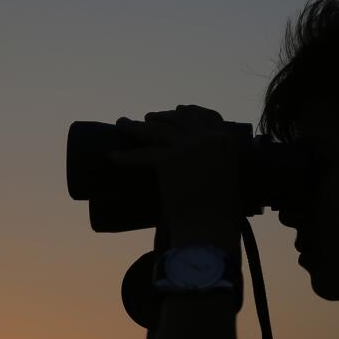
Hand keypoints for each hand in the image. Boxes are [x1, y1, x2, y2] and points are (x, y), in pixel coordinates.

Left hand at [111, 105, 242, 247]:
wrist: (211, 229)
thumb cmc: (220, 212)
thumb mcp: (225, 175)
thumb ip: (213, 159)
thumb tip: (194, 157)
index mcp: (226, 139)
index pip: (206, 116)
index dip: (189, 111)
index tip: (178, 110)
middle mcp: (208, 137)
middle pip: (178, 119)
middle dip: (161, 117)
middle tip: (148, 118)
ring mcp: (188, 146)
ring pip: (156, 130)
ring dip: (137, 127)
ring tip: (123, 124)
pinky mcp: (168, 159)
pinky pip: (142, 154)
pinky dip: (126, 157)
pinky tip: (113, 157)